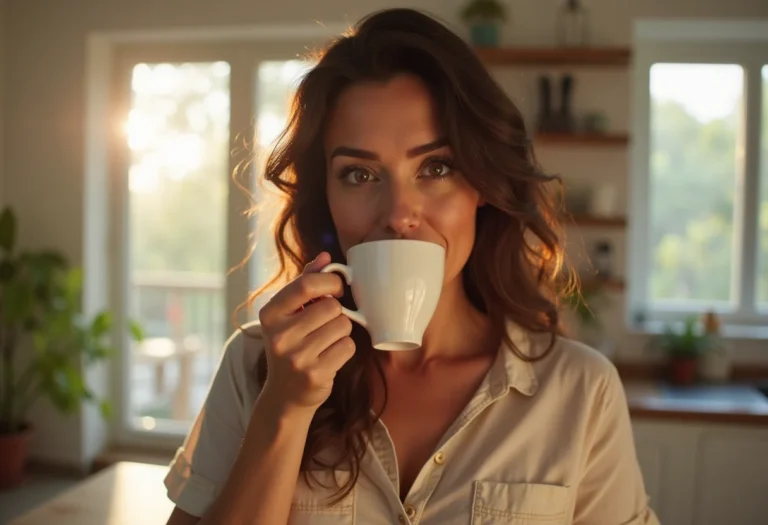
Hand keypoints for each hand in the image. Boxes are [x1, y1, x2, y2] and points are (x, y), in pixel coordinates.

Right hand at [258, 252, 354, 412]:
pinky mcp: (314, 375)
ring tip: (326, 340)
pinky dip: (345, 348)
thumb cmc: (291, 344)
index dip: (330, 282)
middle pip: (331, 307)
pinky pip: (347, 346)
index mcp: (269, 314)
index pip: (306, 285)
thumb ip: (305, 282)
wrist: (284, 394)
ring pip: (343, 326)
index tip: (337, 288)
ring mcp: (296, 357)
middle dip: (337, 312)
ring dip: (342, 331)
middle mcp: (279, 336)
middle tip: (327, 323)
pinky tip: (330, 356)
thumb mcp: (289, 313)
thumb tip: (326, 257)